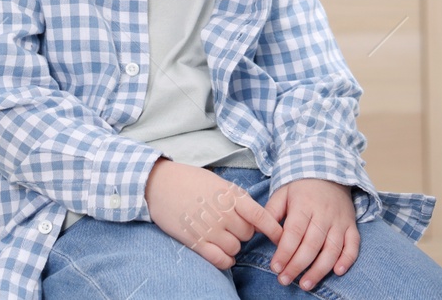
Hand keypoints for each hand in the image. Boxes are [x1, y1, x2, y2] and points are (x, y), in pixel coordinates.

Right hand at [144, 158, 283, 270]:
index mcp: (230, 195)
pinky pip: (221, 260)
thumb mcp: (218, 182)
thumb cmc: (190, 181)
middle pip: (248, 234)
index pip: (260, 215)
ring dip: (233, 246)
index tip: (283, 237)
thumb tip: (256, 215)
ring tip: (222, 236)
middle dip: (244, 233)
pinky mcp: (196, 242)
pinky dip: (226, 261)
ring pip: (235, 248)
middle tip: (232, 226)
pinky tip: (223, 256)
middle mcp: (223, 213)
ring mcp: (209, 229)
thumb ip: (237, 198)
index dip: (274, 229)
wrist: (159, 184)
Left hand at [264, 178, 359, 290]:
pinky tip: (337, 271)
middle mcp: (324, 214)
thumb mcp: (283, 192)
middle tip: (284, 280)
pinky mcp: (351, 225)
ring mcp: (339, 221)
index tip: (275, 267)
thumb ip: (271, 212)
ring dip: (319, 270)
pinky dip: (348, 259)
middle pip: (312, 244)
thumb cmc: (302, 187)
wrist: (329, 171)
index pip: (294, 232)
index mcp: (304, 204)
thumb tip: (260, 232)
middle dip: (297, 265)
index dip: (285, 251)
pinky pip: (353, 244)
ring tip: (305, 284)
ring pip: (332, 249)